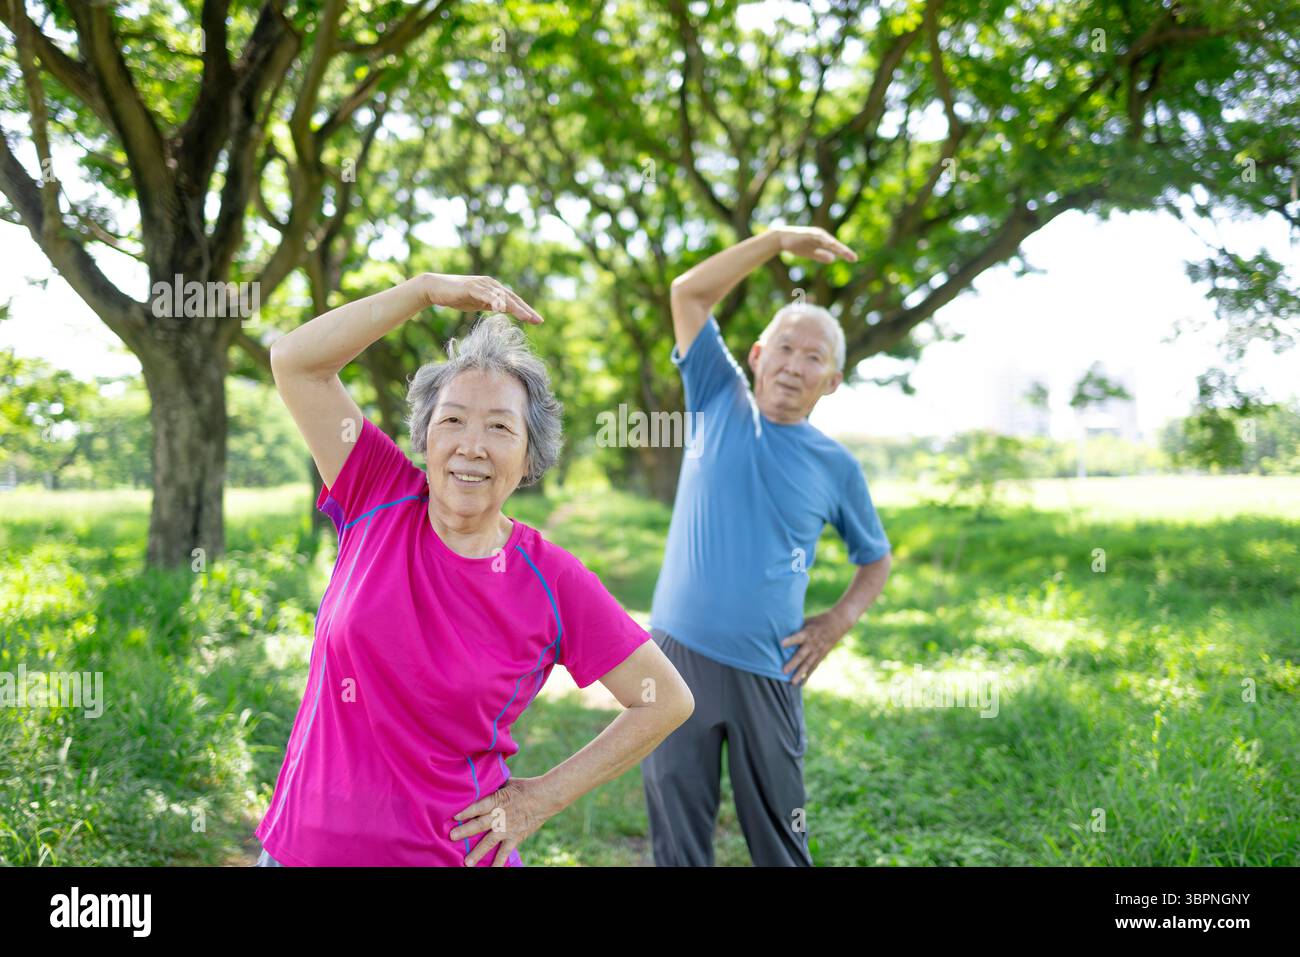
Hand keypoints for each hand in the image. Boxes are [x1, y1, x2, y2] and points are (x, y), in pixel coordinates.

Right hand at [422, 273, 543, 323]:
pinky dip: (495, 301)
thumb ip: (490, 305)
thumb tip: (502, 311)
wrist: (436, 288)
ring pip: (502, 297)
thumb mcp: (478, 303)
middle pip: (512, 298)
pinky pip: (486, 295)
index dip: (526, 310)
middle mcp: (491, 285)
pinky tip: (502, 309)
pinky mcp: (472, 287)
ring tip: (526, 317)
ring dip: (515, 307)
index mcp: (494, 290)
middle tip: (538, 320)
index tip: (537, 321)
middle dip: (526, 310)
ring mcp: (482, 285)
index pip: (513, 301)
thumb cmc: (456, 296)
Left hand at [450, 776, 552, 866]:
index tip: (454, 817)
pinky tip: (491, 870)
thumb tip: (480, 783)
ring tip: (467, 862)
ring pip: (490, 841)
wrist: (545, 797)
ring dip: (478, 852)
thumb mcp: (507, 782)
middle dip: (465, 831)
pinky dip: (498, 862)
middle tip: (452, 837)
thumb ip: (492, 787)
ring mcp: (507, 829)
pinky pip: (505, 852)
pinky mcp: (515, 837)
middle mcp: (500, 816)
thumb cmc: (525, 787)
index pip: (478, 806)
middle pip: (480, 824)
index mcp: (497, 800)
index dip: (466, 812)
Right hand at [774, 226, 857, 264]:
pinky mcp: (808, 233)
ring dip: (837, 247)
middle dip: (844, 251)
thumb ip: (821, 255)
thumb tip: (833, 259)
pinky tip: (831, 244)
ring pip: (829, 241)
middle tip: (854, 259)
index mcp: (823, 241)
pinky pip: (818, 237)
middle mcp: (822, 236)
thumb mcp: (811, 253)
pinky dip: (825, 240)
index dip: (845, 254)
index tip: (854, 259)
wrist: (782, 238)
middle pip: (835, 245)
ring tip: (846, 253)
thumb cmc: (797, 245)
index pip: (836, 248)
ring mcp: (815, 234)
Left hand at [780, 611, 845, 685]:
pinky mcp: (821, 656)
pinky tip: (801, 684)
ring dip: (799, 674)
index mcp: (807, 633)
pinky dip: (807, 676)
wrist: (838, 623)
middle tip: (784, 671)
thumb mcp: (807, 621)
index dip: (790, 641)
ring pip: (807, 664)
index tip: (781, 644)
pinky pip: (813, 667)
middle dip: (793, 663)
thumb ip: (796, 628)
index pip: (797, 637)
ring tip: (792, 683)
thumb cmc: (818, 620)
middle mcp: (812, 644)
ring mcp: (817, 651)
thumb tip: (781, 630)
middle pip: (801, 655)